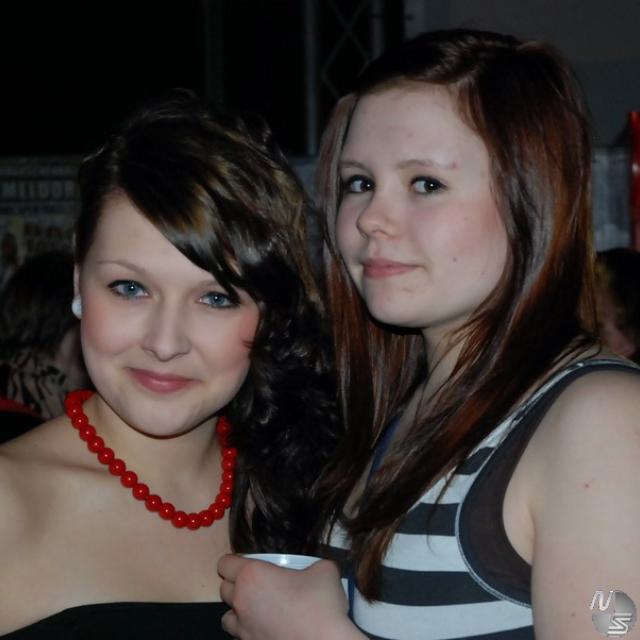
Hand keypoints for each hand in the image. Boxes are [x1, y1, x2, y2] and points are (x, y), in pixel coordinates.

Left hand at [218, 554, 357, 639]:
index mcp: (252, 576)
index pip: (225, 563)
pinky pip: (241, 638)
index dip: (235, 561)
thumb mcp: (324, 570)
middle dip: (237, 585)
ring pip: (227, 618)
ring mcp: (243, 629)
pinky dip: (249, 633)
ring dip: (239, 612)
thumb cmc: (320, 604)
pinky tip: (267, 629)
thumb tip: (318, 568)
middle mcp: (241, 601)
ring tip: (259, 611)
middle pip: (224, 589)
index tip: (248, 563)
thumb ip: (313, 565)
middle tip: (260, 585)